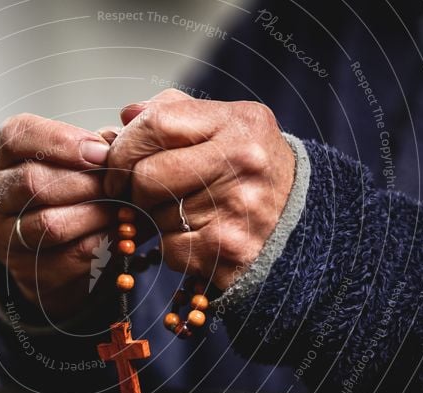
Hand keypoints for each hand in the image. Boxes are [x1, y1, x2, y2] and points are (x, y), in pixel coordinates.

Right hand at [0, 114, 114, 319]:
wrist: (53, 250)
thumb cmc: (66, 190)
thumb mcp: (72, 158)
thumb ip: (93, 145)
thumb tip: (115, 140)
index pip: (18, 136)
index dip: (63, 141)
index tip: (102, 152)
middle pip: (32, 182)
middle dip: (84, 183)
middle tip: (118, 185)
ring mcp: (1, 237)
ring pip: (49, 223)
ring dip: (95, 215)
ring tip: (121, 210)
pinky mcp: (23, 271)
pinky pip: (67, 257)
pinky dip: (100, 244)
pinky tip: (118, 234)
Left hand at [105, 89, 295, 291]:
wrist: (304, 223)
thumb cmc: (251, 171)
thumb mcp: (226, 127)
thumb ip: (175, 113)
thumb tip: (126, 114)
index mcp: (238, 122)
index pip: (156, 123)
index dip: (124, 147)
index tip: (118, 164)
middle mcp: (242, 161)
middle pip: (147, 176)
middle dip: (136, 188)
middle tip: (148, 193)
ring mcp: (236, 208)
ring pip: (155, 216)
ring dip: (157, 219)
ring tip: (189, 213)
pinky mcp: (228, 250)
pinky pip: (168, 248)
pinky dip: (173, 247)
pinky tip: (199, 237)